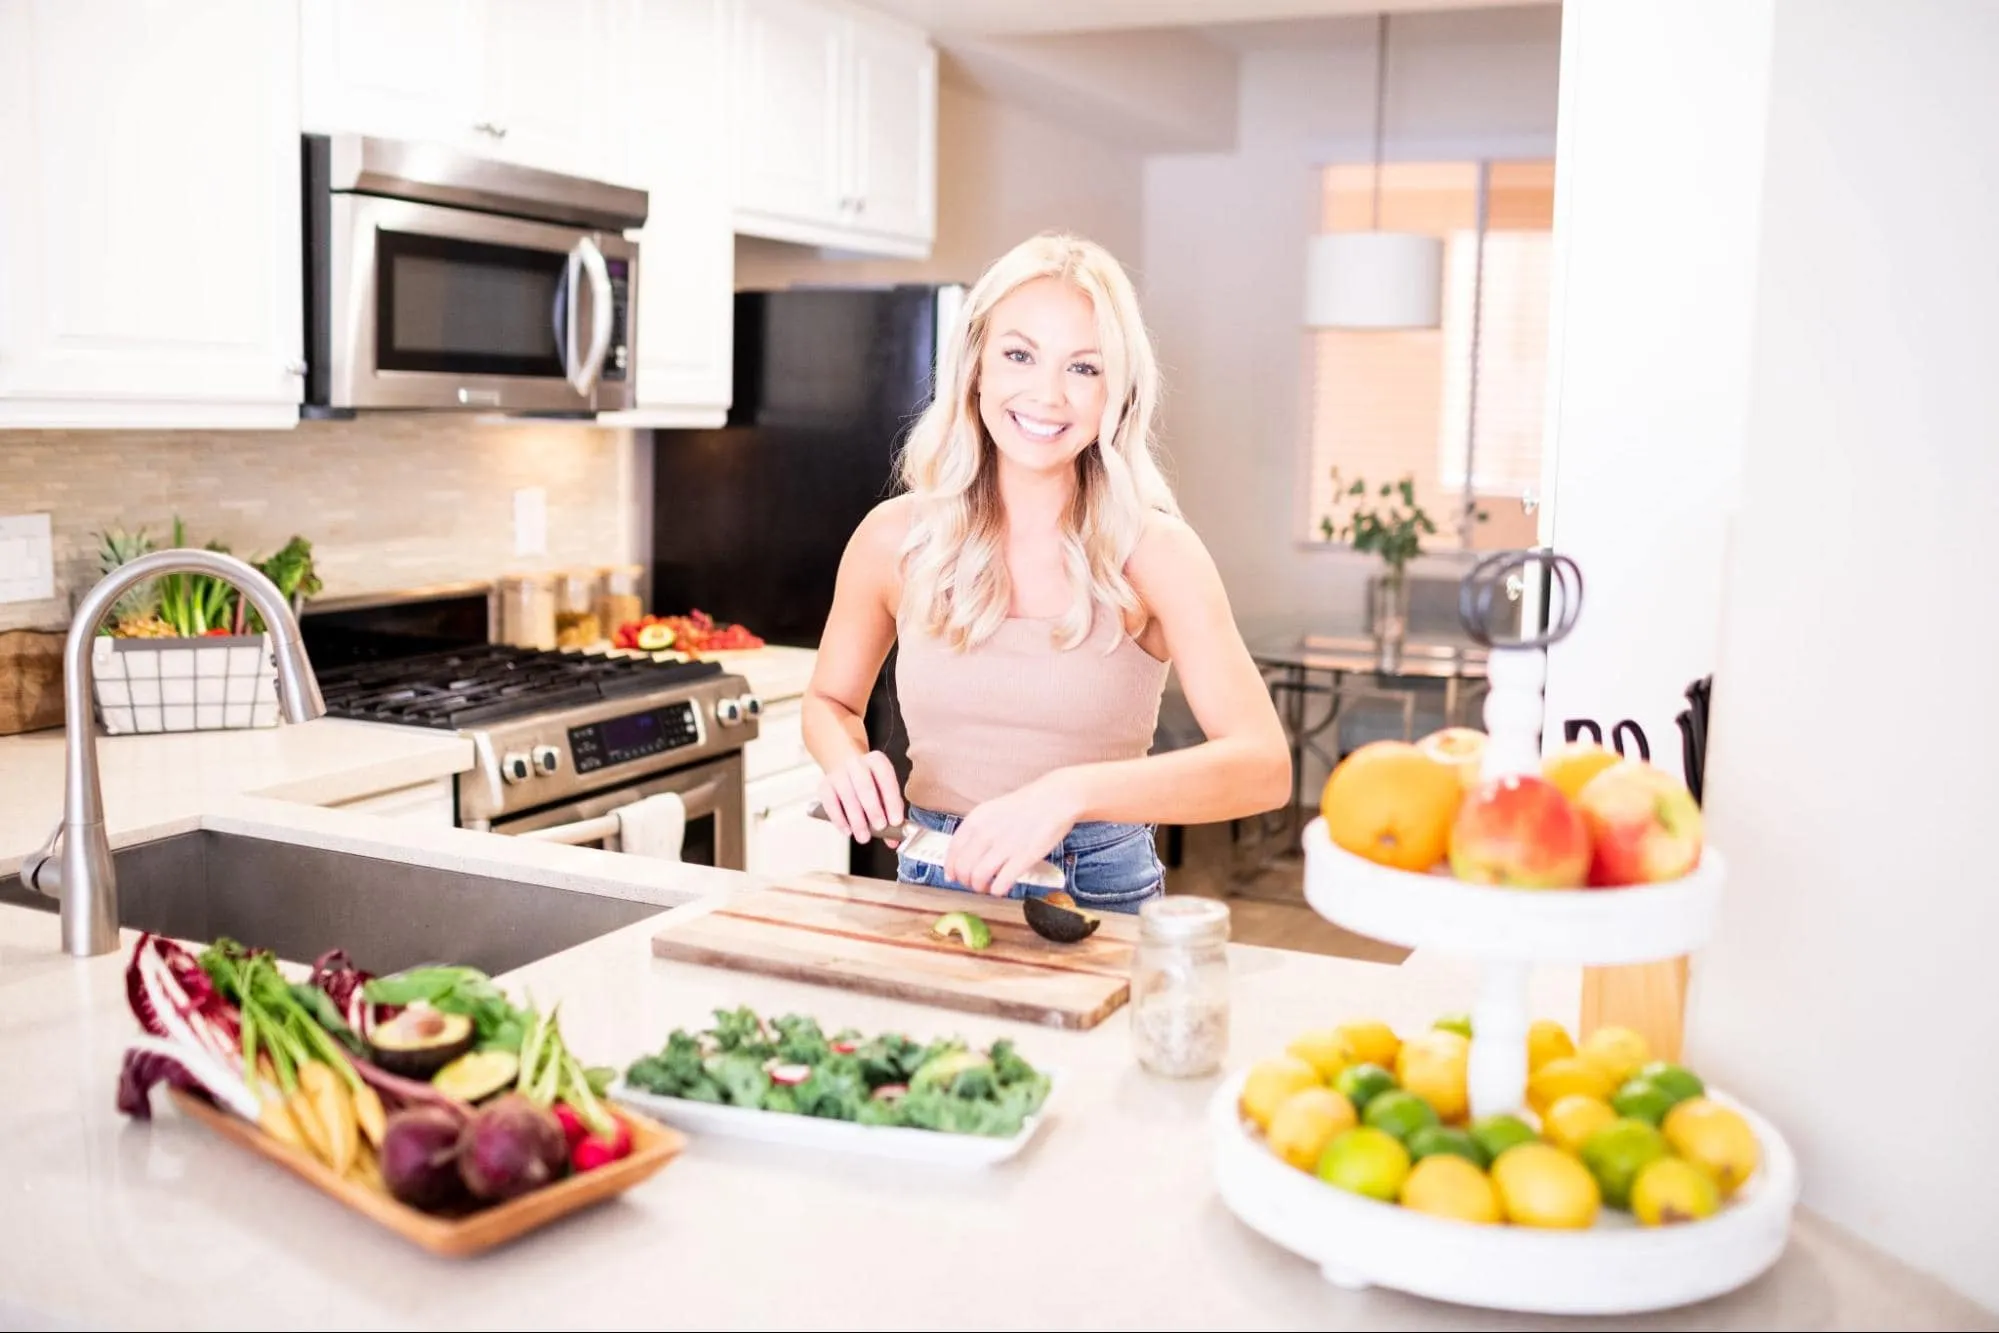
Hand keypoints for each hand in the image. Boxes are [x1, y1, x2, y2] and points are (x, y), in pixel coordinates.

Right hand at [817, 750, 904, 845]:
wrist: (845, 770)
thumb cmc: (870, 785)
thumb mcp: (884, 792)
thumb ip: (890, 814)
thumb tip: (894, 839)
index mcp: (877, 762)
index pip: (886, 779)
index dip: (892, 801)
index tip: (896, 821)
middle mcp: (857, 764)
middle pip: (865, 786)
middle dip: (874, 809)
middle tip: (880, 827)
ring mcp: (838, 774)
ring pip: (847, 796)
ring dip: (857, 819)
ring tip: (864, 836)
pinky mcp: (824, 786)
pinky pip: (831, 804)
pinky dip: (839, 819)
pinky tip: (847, 831)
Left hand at [945, 771, 1084, 897]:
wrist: (1054, 800)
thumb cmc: (1025, 806)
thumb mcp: (993, 811)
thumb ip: (977, 830)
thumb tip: (965, 854)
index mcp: (976, 820)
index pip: (953, 851)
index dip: (950, 868)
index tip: (952, 877)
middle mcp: (985, 833)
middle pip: (963, 869)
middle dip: (966, 881)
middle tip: (974, 883)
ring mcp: (1003, 847)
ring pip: (978, 879)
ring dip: (980, 888)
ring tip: (987, 887)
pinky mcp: (1022, 859)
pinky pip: (1000, 884)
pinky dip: (997, 891)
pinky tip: (1001, 888)